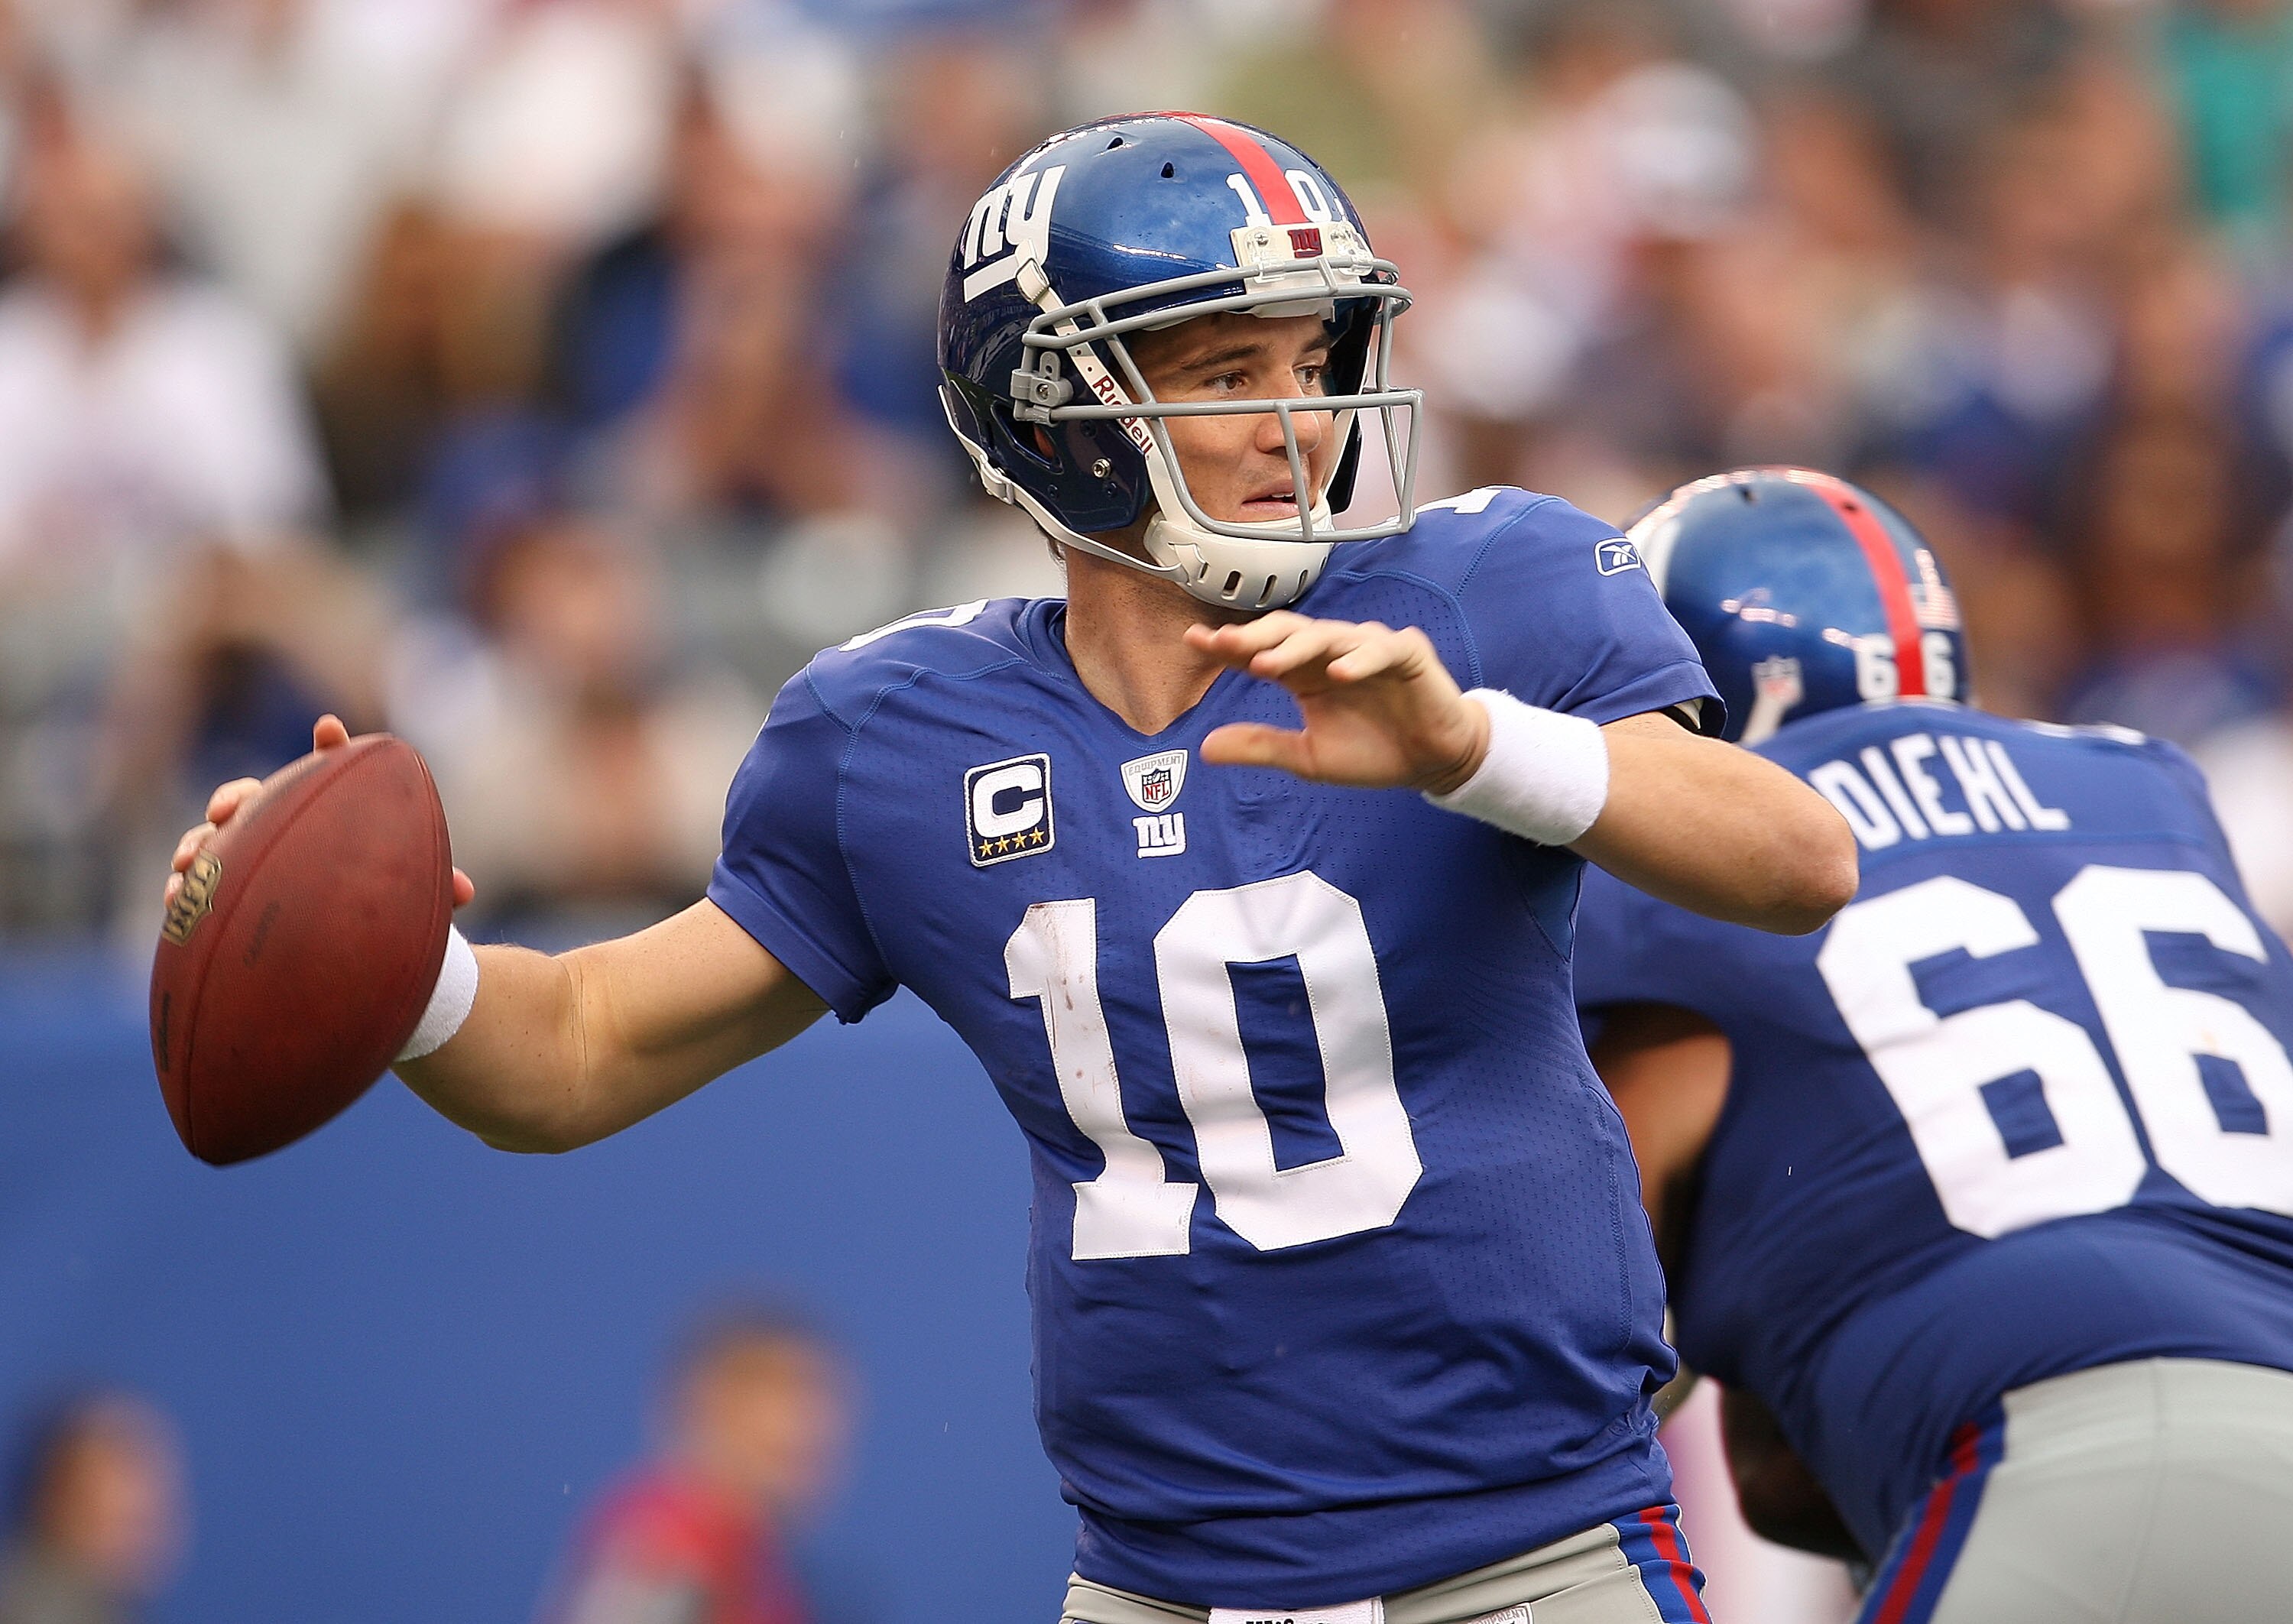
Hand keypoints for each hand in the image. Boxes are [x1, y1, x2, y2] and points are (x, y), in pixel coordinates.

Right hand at [163, 715, 475, 911]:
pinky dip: (182, 888)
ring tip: (190, 858)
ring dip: (198, 842)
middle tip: (233, 807)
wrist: (345, 942)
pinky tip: (175, 898)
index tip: (331, 728)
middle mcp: (279, 828)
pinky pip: (194, 886)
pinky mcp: (220, 893)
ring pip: (212, 839)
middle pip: (253, 799)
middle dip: (236, 797)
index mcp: (324, 815)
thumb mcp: (403, 889)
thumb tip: (466, 893)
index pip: (327, 774)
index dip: (329, 749)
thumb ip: (432, 885)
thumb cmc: (376, 901)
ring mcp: (244, 858)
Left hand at [1186, 613, 1489, 792]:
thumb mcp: (1309, 758)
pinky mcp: (1407, 654)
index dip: (1230, 646)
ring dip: (1296, 648)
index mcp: (1305, 673)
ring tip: (1266, 664)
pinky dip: (1360, 659)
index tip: (1194, 642)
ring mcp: (1369, 649)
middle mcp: (1332, 653)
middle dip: (1255, 637)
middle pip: (1289, 632)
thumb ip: (1262, 747)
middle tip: (1225, 645)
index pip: (1262, 650)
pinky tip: (1339, 673)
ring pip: (1328, 635)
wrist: (1432, 763)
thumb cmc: (1373, 751)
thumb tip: (1205, 748)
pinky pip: (1381, 649)